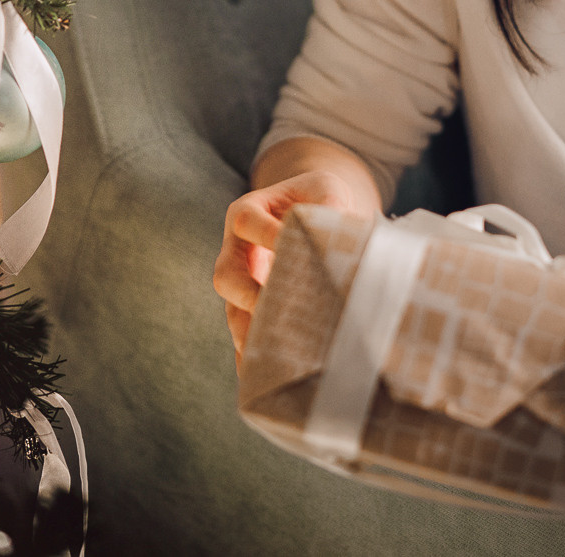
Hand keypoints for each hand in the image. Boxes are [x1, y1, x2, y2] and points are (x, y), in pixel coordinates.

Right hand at [213, 170, 370, 367]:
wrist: (315, 214)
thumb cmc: (320, 199)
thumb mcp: (326, 190)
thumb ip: (329, 205)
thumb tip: (339, 233)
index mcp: (248, 212)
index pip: (246, 222)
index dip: (266, 234)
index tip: (296, 246)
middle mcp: (237, 250)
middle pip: (225, 275)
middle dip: (246, 294)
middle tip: (272, 308)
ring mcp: (243, 283)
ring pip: (232, 312)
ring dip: (249, 333)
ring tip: (270, 354)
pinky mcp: (252, 309)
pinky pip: (244, 335)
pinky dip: (252, 355)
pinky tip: (264, 376)